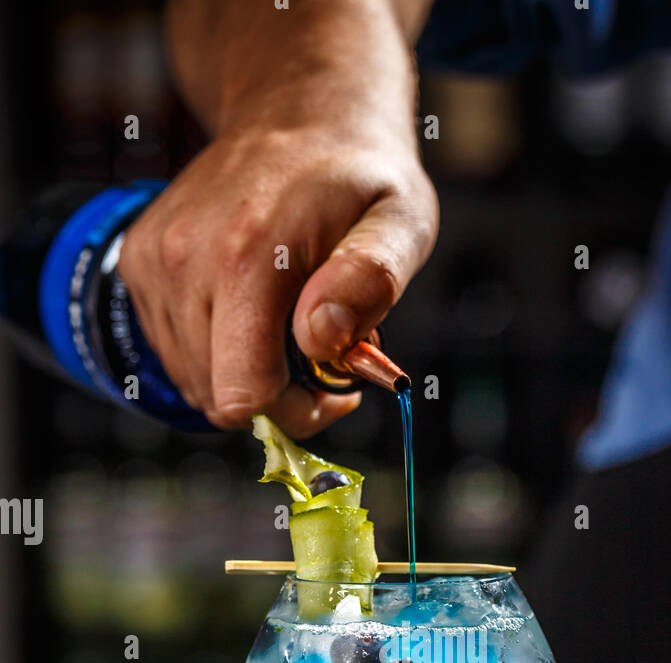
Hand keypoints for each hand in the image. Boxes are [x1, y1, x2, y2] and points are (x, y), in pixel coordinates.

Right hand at [118, 124, 437, 435]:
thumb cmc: (356, 176)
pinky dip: (213, 347)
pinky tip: (249, 308)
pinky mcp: (140, 263)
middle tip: (317, 350)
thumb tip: (322, 337)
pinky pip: (174, 349)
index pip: (243, 394)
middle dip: (274, 393)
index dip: (294, 411)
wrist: (297, 113)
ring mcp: (155, 261)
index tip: (332, 385)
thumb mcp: (401, 222)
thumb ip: (371, 281)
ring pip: (194, 380)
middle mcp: (186, 259)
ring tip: (285, 322)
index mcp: (248, 256)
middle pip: (217, 396)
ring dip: (243, 370)